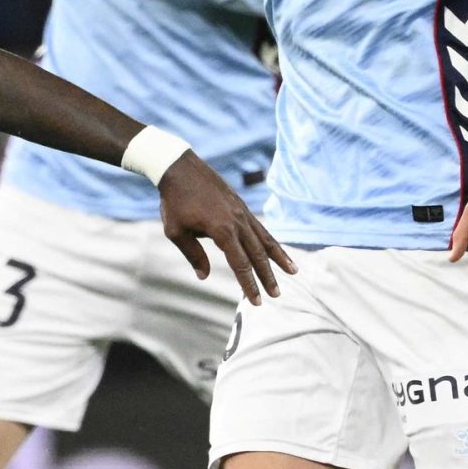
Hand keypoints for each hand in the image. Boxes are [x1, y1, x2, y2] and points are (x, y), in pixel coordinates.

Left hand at [157, 151, 294, 303]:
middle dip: (268, 276)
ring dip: (278, 258)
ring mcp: (242, 212)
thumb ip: (193, 254)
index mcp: (221, 230)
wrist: (179, 167)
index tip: (256, 301)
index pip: (240, 263)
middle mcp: (237, 221)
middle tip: (276, 295)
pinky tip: (276, 250)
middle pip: (257, 254)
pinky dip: (271, 240)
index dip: (249, 284)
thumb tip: (204, 276)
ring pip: (265, 239)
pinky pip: (260, 227)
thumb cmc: (174, 201)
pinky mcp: (241, 206)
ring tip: (293, 272)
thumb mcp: (176, 231)